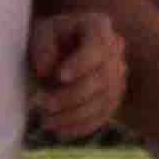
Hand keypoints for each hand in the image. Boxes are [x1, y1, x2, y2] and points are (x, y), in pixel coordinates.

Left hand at [27, 11, 125, 140]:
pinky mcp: (114, 96)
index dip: (82, 63)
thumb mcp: (40, 33)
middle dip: (71, 96)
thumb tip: (46, 71)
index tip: (59, 77)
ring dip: (74, 116)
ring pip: (104, 101)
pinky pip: (103, 115)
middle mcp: (115, 49)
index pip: (98, 46)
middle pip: (102, 78)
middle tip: (42, 105)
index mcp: (98, 26)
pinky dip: (82, 126)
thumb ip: (42, 46)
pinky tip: (61, 132)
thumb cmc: (47, 38)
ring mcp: (118, 74)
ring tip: (46, 122)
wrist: (57, 49)